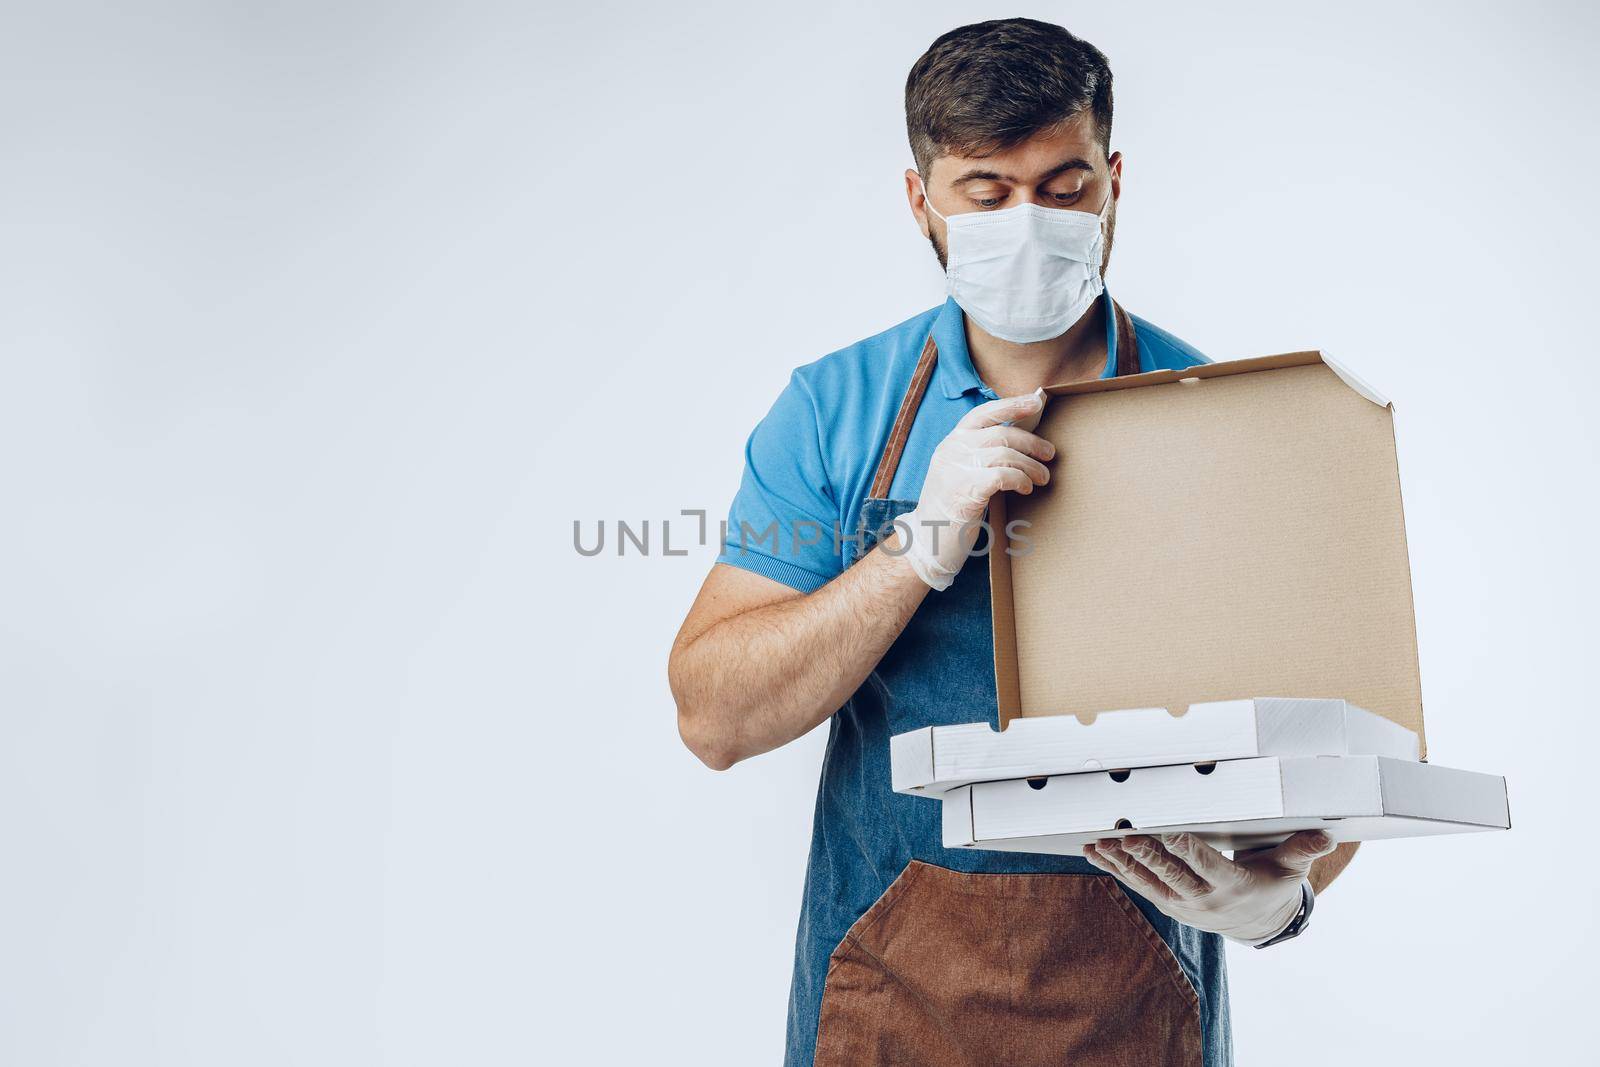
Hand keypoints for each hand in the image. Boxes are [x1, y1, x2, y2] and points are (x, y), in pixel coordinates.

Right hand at [896, 392, 1053, 590]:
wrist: (925, 542)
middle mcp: (951, 450)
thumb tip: (1019, 441)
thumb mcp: (958, 473)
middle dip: (1032, 443)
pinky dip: (1021, 479)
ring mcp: (955, 470)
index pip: (982, 413)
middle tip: (1049, 455)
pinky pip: (1003, 475)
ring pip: (1005, 454)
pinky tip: (1026, 488)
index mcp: (951, 442)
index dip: (1011, 404)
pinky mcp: (964, 491)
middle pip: (1001, 434)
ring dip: (1031, 466)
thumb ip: (979, 454)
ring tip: (1041, 478)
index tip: (1036, 402)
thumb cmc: (949, 509)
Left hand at [1083, 830, 1335, 944]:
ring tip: (1098, 844)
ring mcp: (1181, 904)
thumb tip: (1327, 835)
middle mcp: (1203, 898)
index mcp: (1232, 885)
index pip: (1206, 865)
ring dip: (1121, 863)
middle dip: (1146, 855)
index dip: (1186, 848)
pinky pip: (1137, 886)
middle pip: (1171, 875)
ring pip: (1147, 882)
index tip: (1167, 830)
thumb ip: (1302, 851)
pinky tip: (1094, 853)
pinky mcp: (1167, 904)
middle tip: (1124, 835)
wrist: (1257, 924)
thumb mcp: (1290, 870)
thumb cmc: (1273, 885)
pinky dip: (1115, 870)